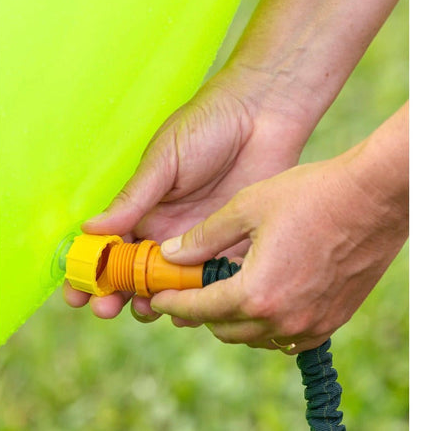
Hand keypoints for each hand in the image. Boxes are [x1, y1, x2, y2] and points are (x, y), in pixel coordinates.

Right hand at [63, 71, 309, 320]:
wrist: (260, 117)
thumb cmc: (206, 128)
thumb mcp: (163, 161)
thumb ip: (132, 199)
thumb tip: (89, 228)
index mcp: (146, 210)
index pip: (112, 247)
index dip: (93, 271)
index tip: (77, 293)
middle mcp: (169, 231)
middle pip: (137, 274)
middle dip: (118, 294)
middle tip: (107, 308)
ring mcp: (200, 241)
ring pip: (172, 285)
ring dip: (156, 302)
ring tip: (147, 311)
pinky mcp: (231, 244)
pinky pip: (212, 280)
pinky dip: (199, 300)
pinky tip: (191, 311)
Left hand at [149, 104, 408, 353]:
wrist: (373, 197)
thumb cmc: (312, 195)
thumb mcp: (248, 207)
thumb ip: (205, 236)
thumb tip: (171, 252)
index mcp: (258, 291)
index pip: (201, 307)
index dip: (174, 302)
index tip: (160, 298)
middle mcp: (283, 318)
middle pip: (224, 328)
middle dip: (200, 311)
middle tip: (190, 291)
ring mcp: (310, 324)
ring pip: (254, 337)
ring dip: (231, 320)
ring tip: (223, 294)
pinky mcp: (332, 321)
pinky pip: (285, 338)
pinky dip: (264, 326)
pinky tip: (261, 303)